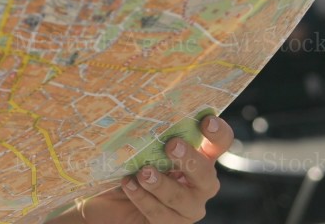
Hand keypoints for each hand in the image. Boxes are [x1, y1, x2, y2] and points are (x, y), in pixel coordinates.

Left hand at [76, 115, 233, 223]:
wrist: (106, 201)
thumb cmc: (125, 166)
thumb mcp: (136, 148)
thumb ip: (147, 134)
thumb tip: (139, 112)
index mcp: (197, 158)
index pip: (218, 143)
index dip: (218, 133)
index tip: (207, 121)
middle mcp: (198, 184)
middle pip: (207, 174)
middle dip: (191, 159)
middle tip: (172, 146)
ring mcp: (187, 207)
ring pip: (183, 199)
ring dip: (162, 184)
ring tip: (143, 173)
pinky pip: (161, 215)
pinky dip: (143, 199)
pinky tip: (128, 185)